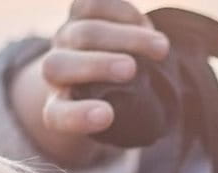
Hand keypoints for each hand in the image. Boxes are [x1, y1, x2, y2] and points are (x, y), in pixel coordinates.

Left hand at [10, 0, 168, 165]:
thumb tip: (153, 101)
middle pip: (60, 66)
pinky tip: (147, 26)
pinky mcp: (79, 12)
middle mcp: (55, 72)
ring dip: (125, 38)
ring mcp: (65, 39)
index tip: (107, 116)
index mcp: (59, 107)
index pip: (58, 115)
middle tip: (131, 70)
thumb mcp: (121, 117)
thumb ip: (129, 113)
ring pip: (86, 33)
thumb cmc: (117, 100)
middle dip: (97, 65)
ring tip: (161, 49)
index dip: (78, 116)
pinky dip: (124, 15)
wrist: (102, 68)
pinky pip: (95, 6)